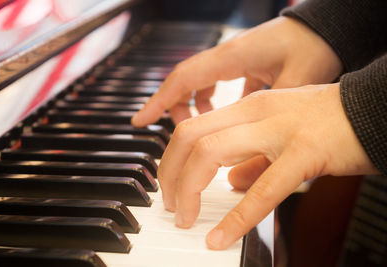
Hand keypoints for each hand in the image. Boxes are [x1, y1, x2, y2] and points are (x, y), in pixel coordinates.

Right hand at [132, 16, 342, 126]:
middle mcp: (226, 57)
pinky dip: (211, 101)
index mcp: (232, 57)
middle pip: (184, 83)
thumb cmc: (314, 47)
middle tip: (178, 140)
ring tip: (201, 131)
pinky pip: (215, 83)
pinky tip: (225, 115)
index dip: (159, 102)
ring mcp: (233, 60)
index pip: (183, 80)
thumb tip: (249, 163)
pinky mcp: (243, 65)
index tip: (139, 121)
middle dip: (174, 110)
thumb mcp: (295, 84)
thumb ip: (270, 120)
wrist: (328, 28)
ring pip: (198, 84)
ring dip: (193, 107)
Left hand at [157, 83, 377, 249]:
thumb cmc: (329, 121)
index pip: (191, 128)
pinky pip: (262, 190)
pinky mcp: (304, 153)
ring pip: (211, 153)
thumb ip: (252, 157)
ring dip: (188, 190)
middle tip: (170, 204)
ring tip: (186, 217)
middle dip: (169, 174)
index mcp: (248, 107)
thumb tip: (231, 182)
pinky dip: (235, 219)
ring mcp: (278, 130)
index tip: (168, 184)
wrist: (375, 109)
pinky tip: (219, 238)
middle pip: (189, 137)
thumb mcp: (280, 132)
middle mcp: (255, 112)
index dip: (170, 159)